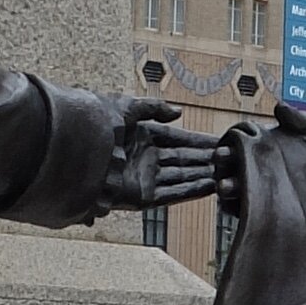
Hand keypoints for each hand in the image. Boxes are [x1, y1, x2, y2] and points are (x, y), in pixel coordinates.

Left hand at [104, 99, 221, 212]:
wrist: (74, 150)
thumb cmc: (95, 124)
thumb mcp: (126, 107)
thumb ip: (153, 108)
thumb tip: (178, 113)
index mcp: (139, 136)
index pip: (175, 138)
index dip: (197, 140)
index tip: (219, 140)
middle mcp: (143, 157)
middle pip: (181, 158)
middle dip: (205, 158)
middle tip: (231, 158)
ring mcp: (143, 178)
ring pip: (180, 176)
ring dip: (202, 175)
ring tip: (227, 173)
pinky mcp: (140, 197)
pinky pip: (171, 194)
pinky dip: (191, 190)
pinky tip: (210, 185)